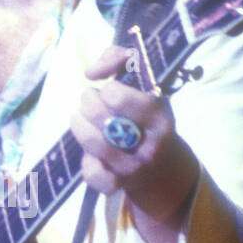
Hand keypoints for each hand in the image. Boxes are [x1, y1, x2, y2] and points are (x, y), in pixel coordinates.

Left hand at [70, 45, 198, 242]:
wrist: (163, 166)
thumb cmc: (147, 114)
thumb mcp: (145, 81)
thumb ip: (121, 58)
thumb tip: (91, 72)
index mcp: (159, 116)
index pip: (120, 98)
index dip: (109, 90)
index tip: (109, 89)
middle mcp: (149, 144)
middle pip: (104, 119)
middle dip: (89, 103)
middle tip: (89, 100)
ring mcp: (133, 167)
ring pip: (95, 144)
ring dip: (79, 125)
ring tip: (79, 118)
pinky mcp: (118, 185)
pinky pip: (93, 174)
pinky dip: (86, 162)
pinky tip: (91, 154)